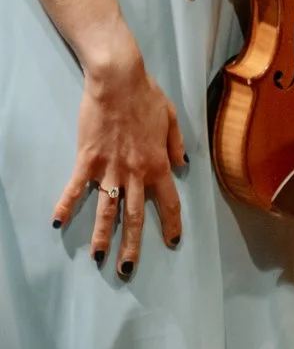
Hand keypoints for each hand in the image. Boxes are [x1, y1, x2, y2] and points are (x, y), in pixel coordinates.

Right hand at [53, 38, 186, 277]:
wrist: (119, 81)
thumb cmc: (147, 96)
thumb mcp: (171, 119)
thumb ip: (175, 146)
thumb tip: (182, 166)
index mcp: (158, 164)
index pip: (169, 202)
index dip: (171, 224)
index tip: (172, 242)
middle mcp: (136, 172)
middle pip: (135, 215)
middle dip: (132, 244)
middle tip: (128, 268)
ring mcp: (110, 168)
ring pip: (107, 210)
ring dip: (101, 236)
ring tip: (98, 257)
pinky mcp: (87, 160)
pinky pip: (76, 188)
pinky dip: (66, 205)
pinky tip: (56, 223)